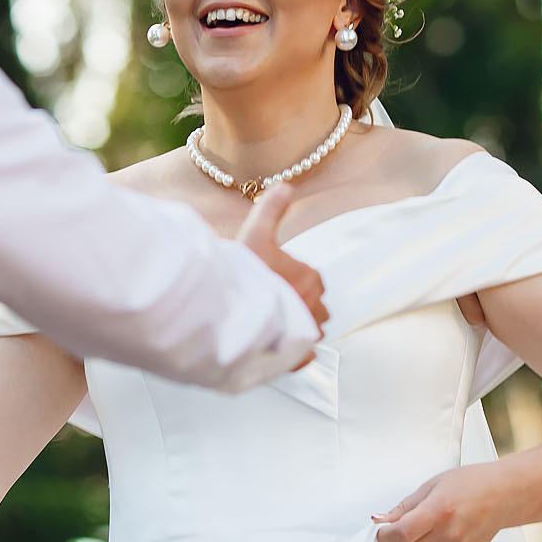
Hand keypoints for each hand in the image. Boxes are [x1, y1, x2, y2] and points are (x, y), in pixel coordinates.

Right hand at [234, 183, 328, 349]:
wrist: (226, 308)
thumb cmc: (243, 270)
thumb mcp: (256, 230)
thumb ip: (272, 207)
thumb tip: (286, 185)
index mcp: (311, 277)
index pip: (313, 278)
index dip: (294, 277)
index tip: (274, 278)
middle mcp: (315, 306)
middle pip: (314, 305)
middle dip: (298, 303)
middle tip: (270, 299)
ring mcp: (306, 333)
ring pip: (310, 330)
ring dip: (297, 326)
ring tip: (271, 322)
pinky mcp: (295, 356)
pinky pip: (304, 357)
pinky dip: (296, 353)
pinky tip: (278, 345)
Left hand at [372, 464, 508, 541]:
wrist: (502, 496)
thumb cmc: (470, 484)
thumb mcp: (432, 485)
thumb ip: (405, 506)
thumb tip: (381, 520)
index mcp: (439, 511)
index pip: (401, 534)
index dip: (384, 535)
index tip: (381, 530)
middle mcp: (449, 534)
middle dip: (396, 538)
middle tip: (401, 524)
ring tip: (424, 526)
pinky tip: (434, 535)